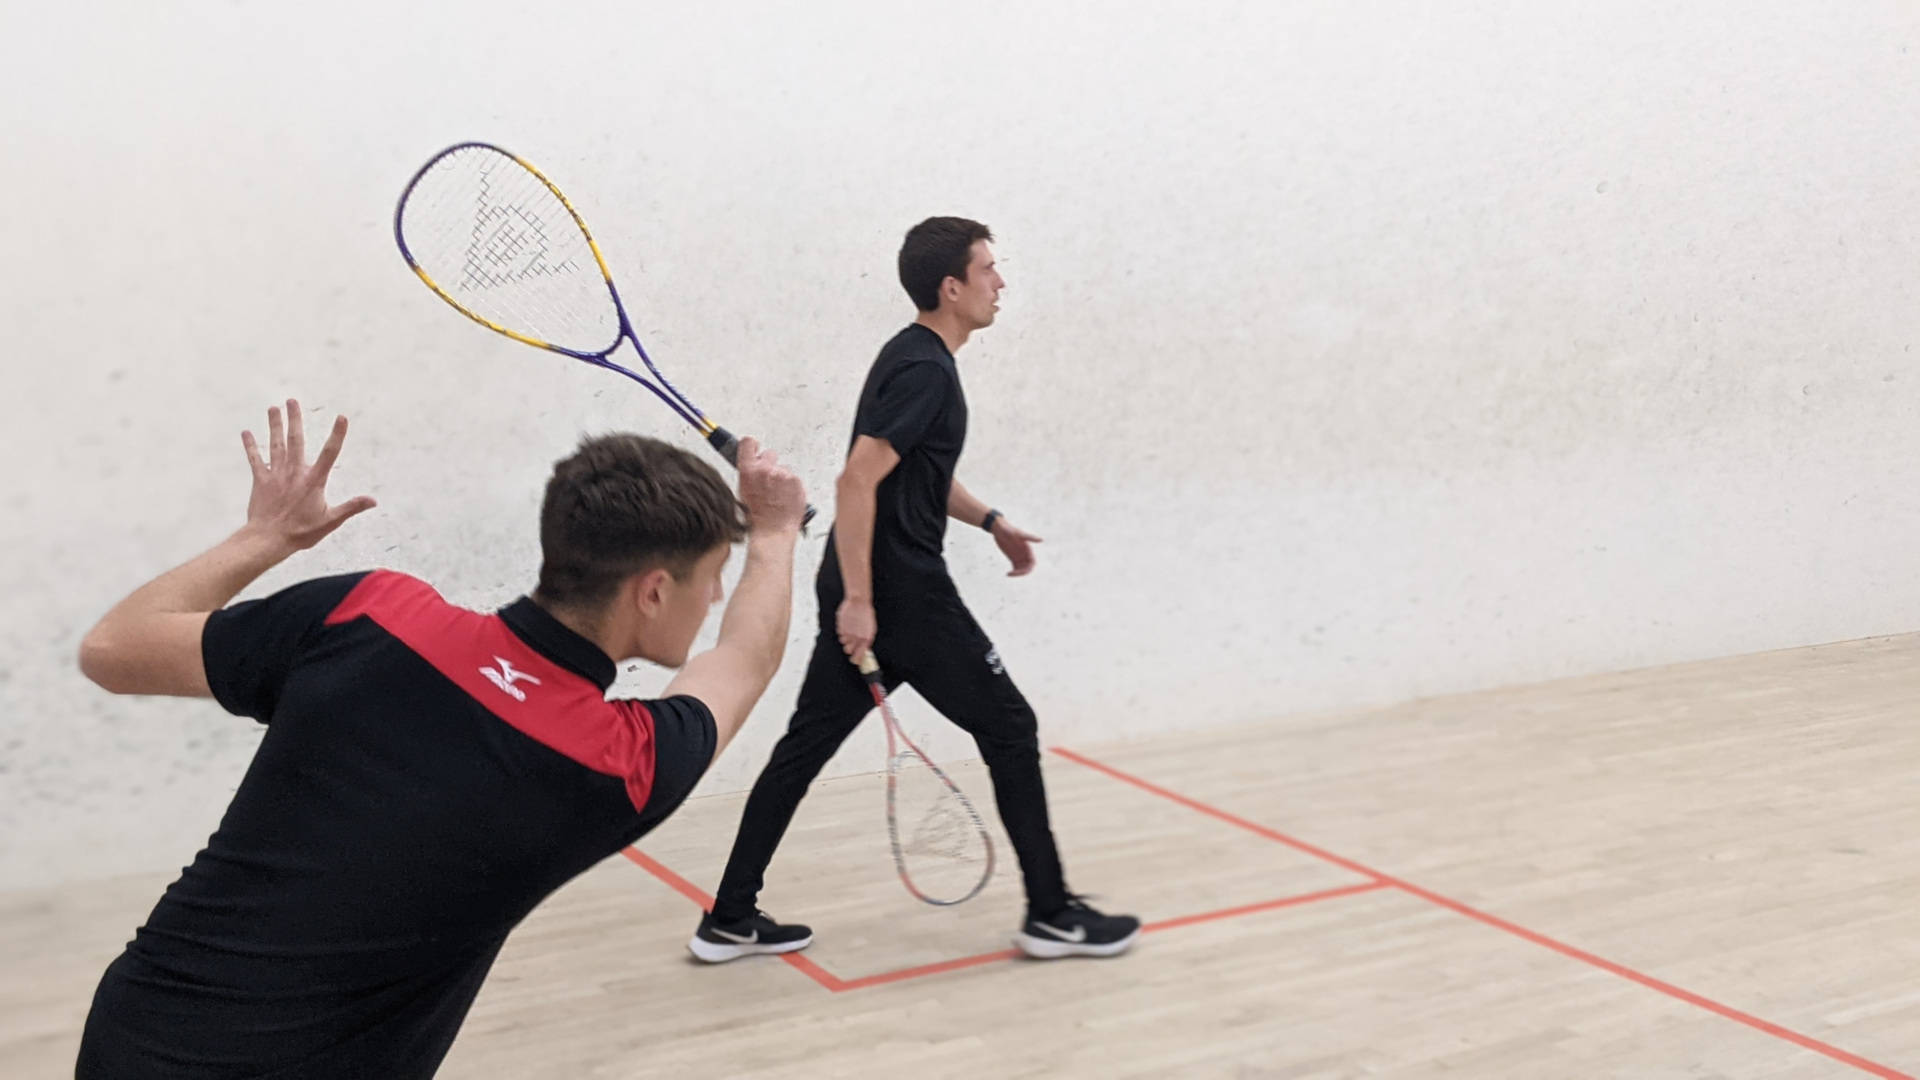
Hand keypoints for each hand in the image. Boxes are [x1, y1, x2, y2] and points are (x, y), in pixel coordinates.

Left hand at [240, 399, 375, 551]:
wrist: (269, 539)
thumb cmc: (301, 532)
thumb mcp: (330, 521)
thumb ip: (351, 507)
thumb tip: (373, 501)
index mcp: (313, 481)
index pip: (330, 453)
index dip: (337, 435)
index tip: (342, 418)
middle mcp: (294, 473)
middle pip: (295, 440)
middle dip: (295, 419)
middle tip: (292, 401)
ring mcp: (276, 475)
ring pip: (275, 445)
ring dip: (274, 425)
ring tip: (274, 408)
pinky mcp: (260, 481)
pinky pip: (255, 459)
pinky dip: (250, 446)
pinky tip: (246, 432)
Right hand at [734, 436, 806, 532]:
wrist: (773, 529)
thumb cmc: (757, 516)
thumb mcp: (743, 491)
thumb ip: (749, 474)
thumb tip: (752, 465)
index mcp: (748, 471)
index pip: (748, 443)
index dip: (752, 445)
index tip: (754, 448)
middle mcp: (766, 469)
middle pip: (769, 454)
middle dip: (769, 464)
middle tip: (769, 479)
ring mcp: (782, 474)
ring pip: (783, 468)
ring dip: (781, 478)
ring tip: (778, 494)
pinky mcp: (796, 481)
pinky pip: (793, 478)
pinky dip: (791, 486)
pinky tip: (785, 497)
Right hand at [837, 597, 875, 659]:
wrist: (859, 602)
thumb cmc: (866, 614)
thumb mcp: (870, 628)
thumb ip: (866, 639)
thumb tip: (863, 650)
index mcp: (867, 639)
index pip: (860, 655)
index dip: (856, 659)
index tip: (854, 661)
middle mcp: (857, 638)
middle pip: (848, 651)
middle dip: (848, 648)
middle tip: (850, 643)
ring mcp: (848, 633)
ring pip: (843, 642)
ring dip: (845, 638)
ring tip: (849, 630)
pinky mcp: (841, 628)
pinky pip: (840, 634)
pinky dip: (842, 631)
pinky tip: (847, 623)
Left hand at [992, 519, 1042, 576]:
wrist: (999, 528)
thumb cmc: (1008, 529)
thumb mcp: (1018, 534)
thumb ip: (1029, 537)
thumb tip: (1042, 540)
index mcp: (1028, 549)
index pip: (1032, 562)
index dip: (1029, 568)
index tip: (1021, 571)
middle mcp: (1025, 554)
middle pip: (1028, 568)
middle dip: (1023, 573)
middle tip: (1013, 574)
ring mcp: (1019, 556)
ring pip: (1022, 569)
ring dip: (1017, 574)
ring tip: (1009, 574)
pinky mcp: (1013, 558)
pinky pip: (1015, 568)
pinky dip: (1013, 573)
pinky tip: (1007, 573)